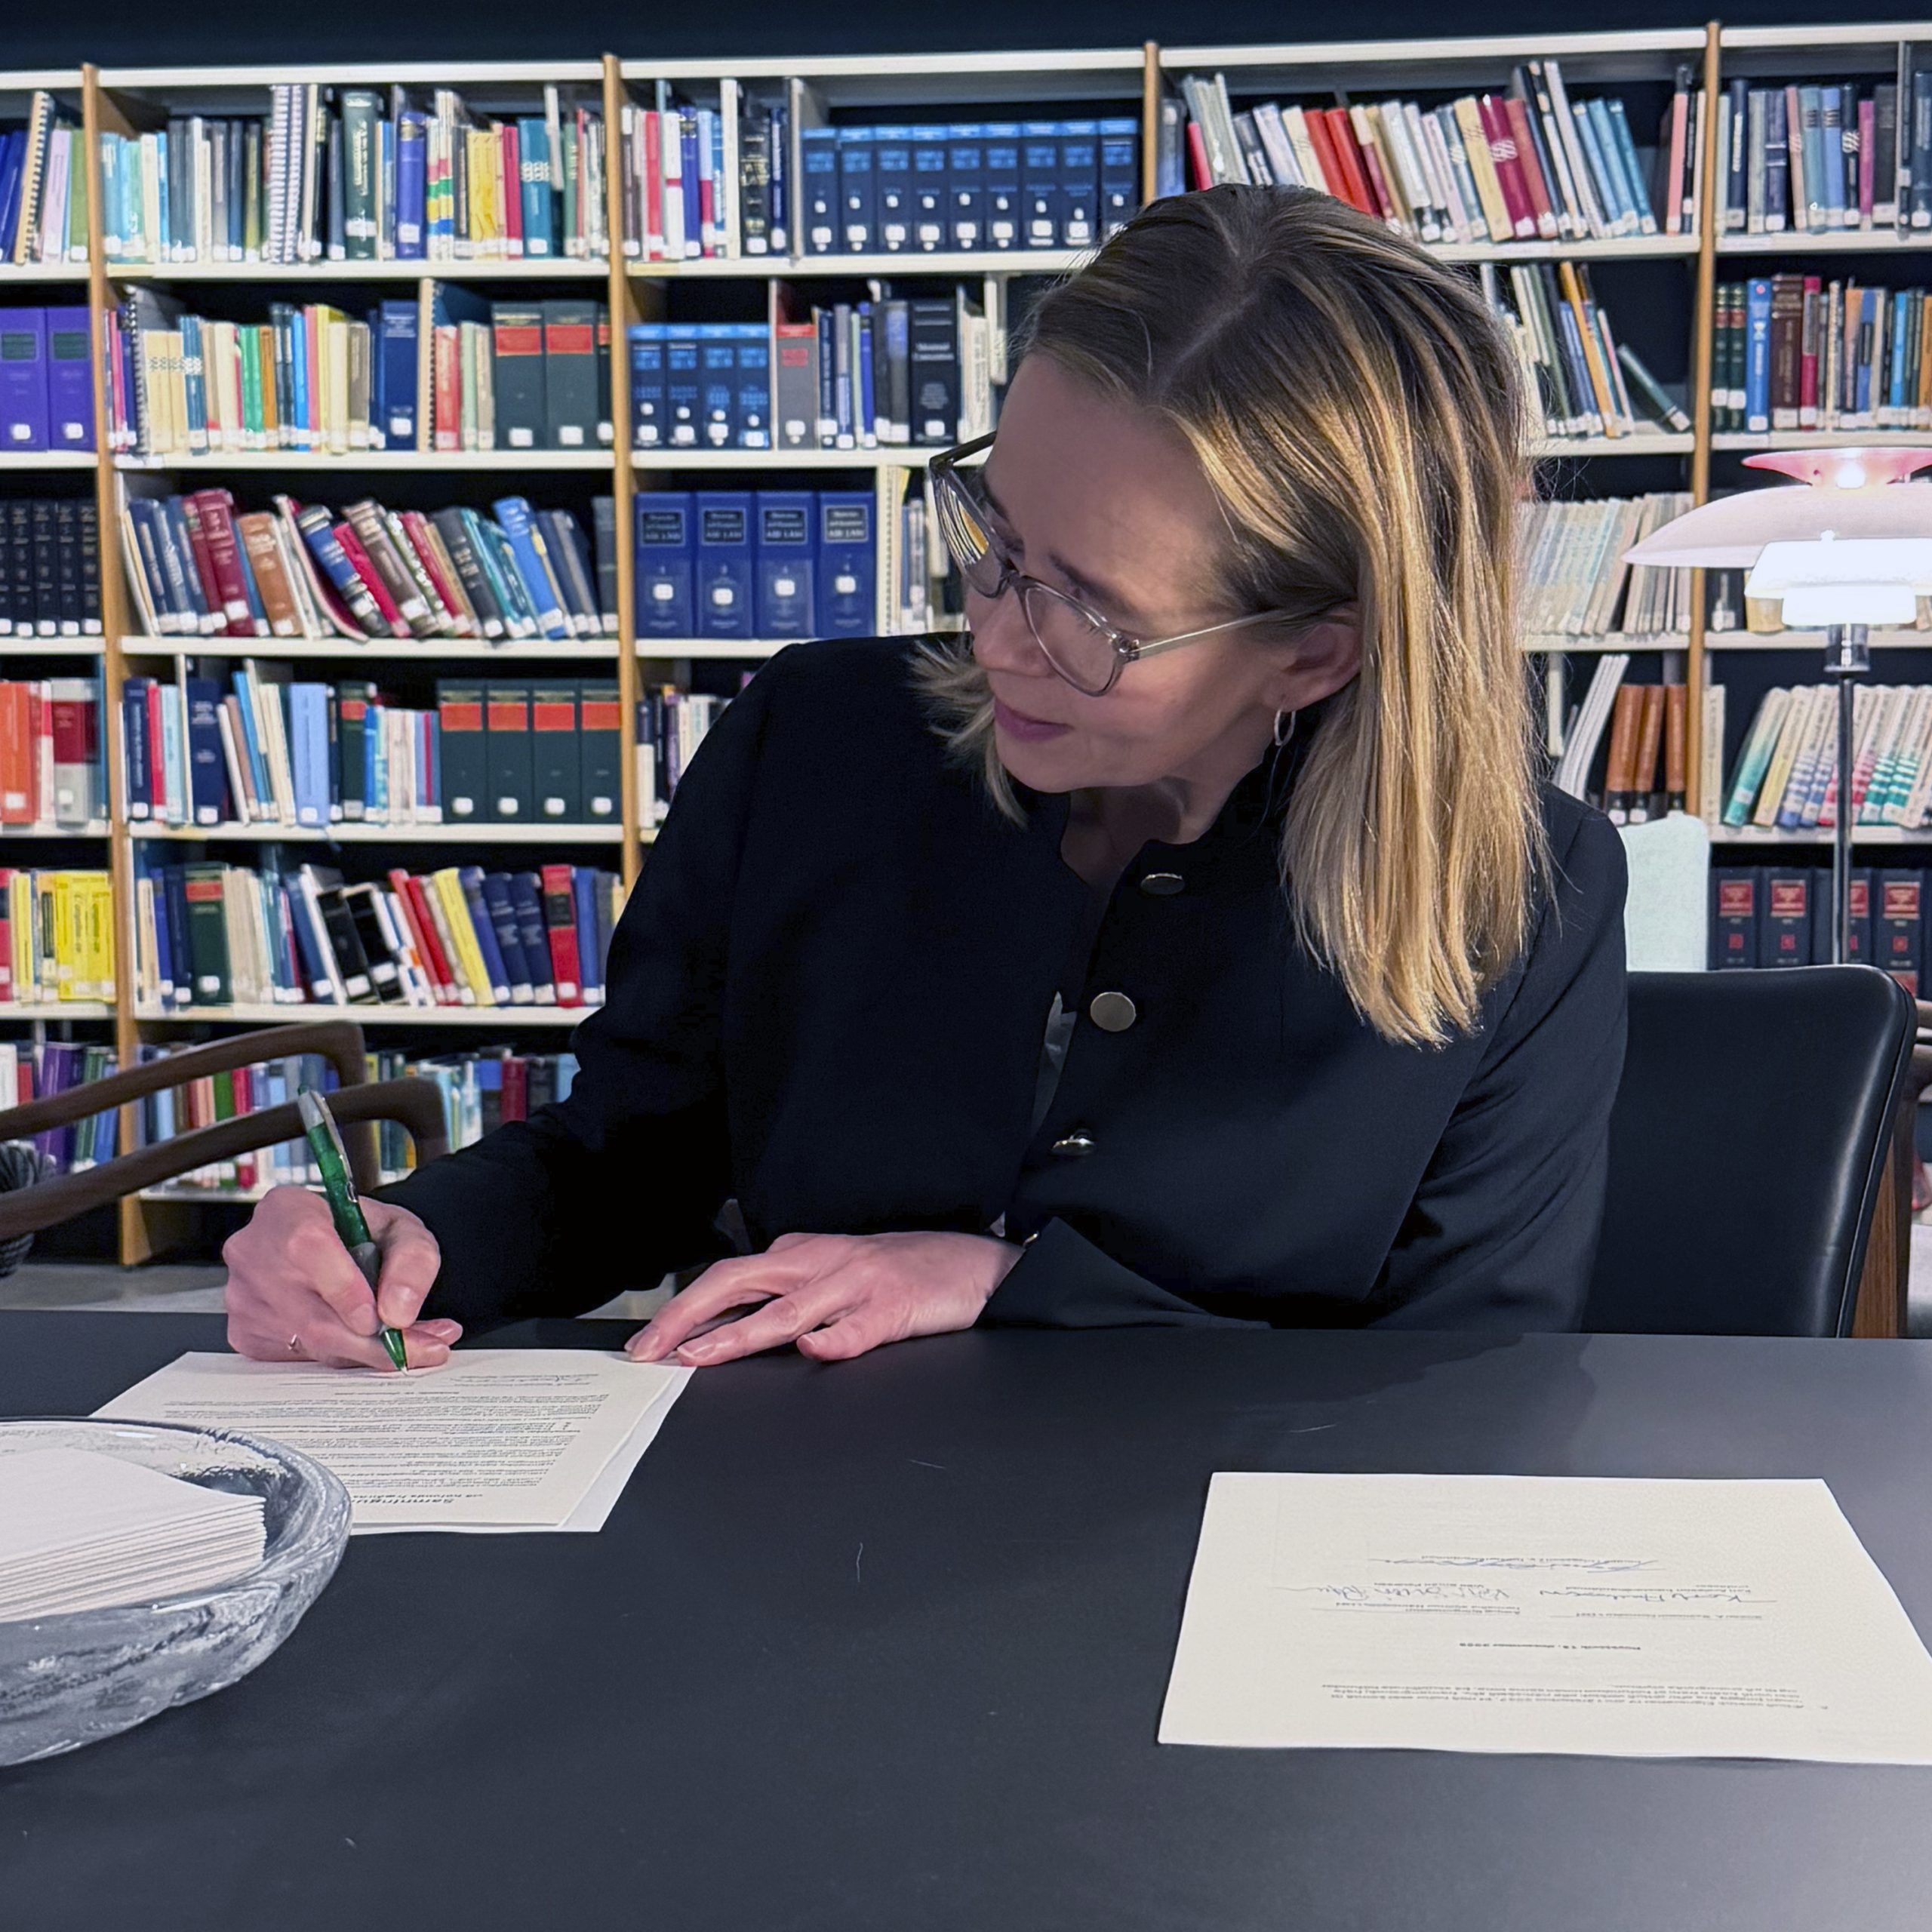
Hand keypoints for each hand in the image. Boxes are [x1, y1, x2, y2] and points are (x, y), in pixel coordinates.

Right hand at [223, 1185, 460, 1371]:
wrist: (333, 1245)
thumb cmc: (360, 1231)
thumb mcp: (401, 1228)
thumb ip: (412, 1259)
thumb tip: (399, 1310)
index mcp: (286, 1209)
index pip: (308, 1248)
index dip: (347, 1290)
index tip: (388, 1317)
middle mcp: (254, 1252)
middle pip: (313, 1315)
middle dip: (377, 1343)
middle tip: (427, 1347)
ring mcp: (244, 1297)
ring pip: (313, 1345)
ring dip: (370, 1354)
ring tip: (415, 1344)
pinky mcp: (246, 1333)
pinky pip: (302, 1359)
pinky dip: (346, 1358)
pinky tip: (371, 1344)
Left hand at [624, 1230, 1023, 1368]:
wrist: (975, 1265)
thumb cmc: (901, 1272)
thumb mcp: (835, 1274)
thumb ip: (788, 1294)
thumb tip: (727, 1327)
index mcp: (804, 1256)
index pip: (730, 1277)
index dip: (684, 1307)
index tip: (648, 1341)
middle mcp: (822, 1264)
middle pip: (741, 1281)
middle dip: (689, 1316)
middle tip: (651, 1350)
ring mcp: (857, 1285)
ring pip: (788, 1309)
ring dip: (741, 1333)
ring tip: (702, 1355)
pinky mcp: (894, 1308)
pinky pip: (859, 1327)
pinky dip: (834, 1339)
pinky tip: (813, 1351)